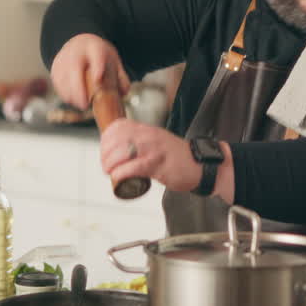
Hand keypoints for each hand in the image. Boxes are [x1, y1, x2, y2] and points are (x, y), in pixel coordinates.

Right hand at [49, 34, 130, 109]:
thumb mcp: (112, 61)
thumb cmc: (97, 56)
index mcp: (94, 47)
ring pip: (63, 79)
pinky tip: (74, 100)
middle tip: (85, 105)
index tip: (98, 78)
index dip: (97, 66)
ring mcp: (63, 59)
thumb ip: (120, 76)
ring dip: (72, 95)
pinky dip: (65, 95)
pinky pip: (58, 84)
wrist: (79, 44)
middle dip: (78, 89)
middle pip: (74, 68)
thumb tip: (123, 93)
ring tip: (82, 104)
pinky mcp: (55, 68)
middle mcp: (77, 51)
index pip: (96, 54)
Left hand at [101, 120, 220, 194]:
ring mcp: (153, 149)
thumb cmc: (178, 158)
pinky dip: (121, 174)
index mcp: (147, 130)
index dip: (105, 139)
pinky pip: (132, 167)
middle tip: (106, 167)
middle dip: (105, 155)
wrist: (201, 165)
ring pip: (120, 153)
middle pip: (114, 140)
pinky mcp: (157, 165)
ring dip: (110, 165)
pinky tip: (119, 179)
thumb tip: (119, 151)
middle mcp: (148, 136)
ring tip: (112, 173)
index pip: (118, 126)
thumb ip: (141, 142)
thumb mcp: (157, 142)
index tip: (105, 152)